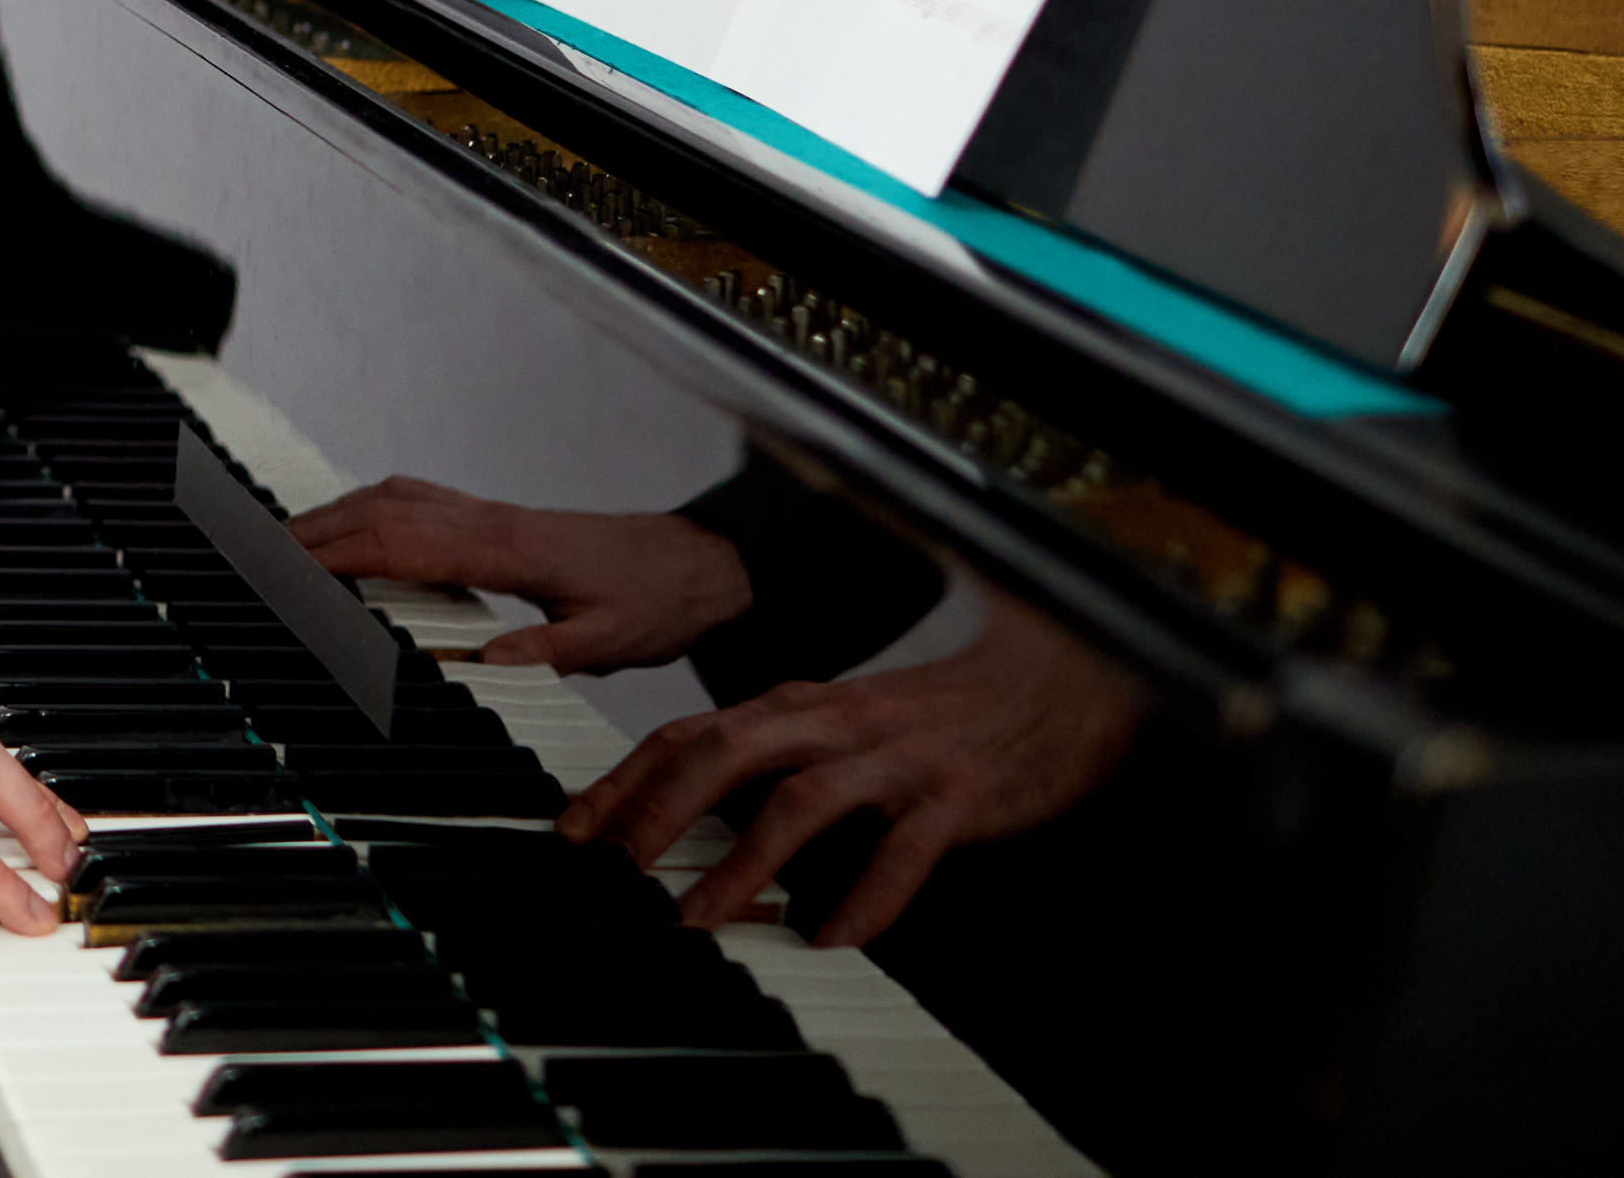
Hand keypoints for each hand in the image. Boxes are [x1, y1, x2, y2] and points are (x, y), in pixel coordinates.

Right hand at [290, 476, 751, 673]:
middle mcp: (489, 522)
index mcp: (508, 550)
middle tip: (258, 556)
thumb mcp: (612, 643)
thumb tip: (485, 665)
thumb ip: (548, 653)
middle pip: (382, 513)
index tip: (291, 569)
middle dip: (315, 531)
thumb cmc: (656, 599)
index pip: (405, 545)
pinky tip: (351, 526)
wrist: (698, 562)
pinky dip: (368, 508)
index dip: (342, 555)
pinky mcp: (494, 519)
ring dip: (335, 515)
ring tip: (284, 542)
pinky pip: (416, 500)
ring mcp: (489, 514)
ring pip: (393, 499)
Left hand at [559, 594, 1146, 946]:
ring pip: (801, 801)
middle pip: (724, 751)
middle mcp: (832, 722)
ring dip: (744, 862)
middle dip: (660, 810)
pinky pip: (902, 850)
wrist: (1049, 684)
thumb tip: (686, 809)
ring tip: (701, 919)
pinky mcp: (953, 796)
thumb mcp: (836, 726)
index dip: (627, 779)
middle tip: (614, 869)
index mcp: (795, 704)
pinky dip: (865, 896)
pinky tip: (832, 939)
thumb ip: (771, 758)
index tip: (575, 829)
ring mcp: (893, 757)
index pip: (689, 733)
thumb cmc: (930, 716)